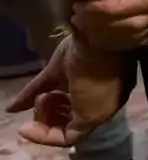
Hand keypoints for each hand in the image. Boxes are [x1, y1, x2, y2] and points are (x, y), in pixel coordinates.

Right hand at [7, 37, 134, 147]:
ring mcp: (100, 111)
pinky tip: (27, 128)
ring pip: (67, 128)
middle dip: (48, 112)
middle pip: (70, 117)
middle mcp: (104, 101)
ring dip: (45, 120)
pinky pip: (67, 137)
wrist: (98, 41)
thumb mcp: (55, 71)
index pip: (74, 104)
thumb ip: (35, 90)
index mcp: (100, 86)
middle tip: (40, 98)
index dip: (53, 104)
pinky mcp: (93, 119)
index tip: (39, 98)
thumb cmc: (83, 48)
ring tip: (41, 100)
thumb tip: (11, 108)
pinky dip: (44, 136)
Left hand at [71, 0, 147, 51]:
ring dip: (102, 33)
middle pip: (135, 23)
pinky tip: (89, 34)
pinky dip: (109, 43)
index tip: (83, 4)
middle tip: (75, 13)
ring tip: (77, 22)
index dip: (113, 8)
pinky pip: (131, 44)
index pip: (146, 2)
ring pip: (132, 36)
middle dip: (102, 22)